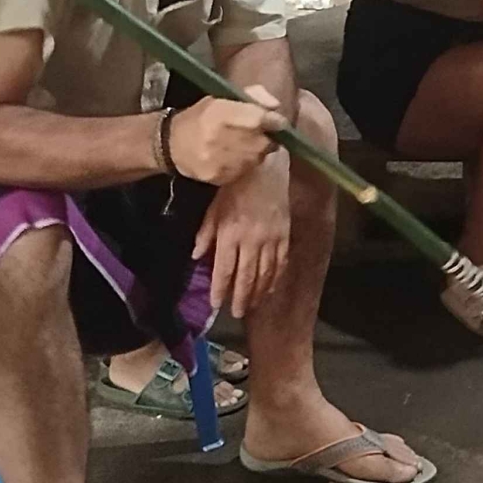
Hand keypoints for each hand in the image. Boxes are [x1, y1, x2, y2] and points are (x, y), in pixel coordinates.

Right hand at [168, 84, 288, 186]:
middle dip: (267, 137)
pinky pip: (245, 171)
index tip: (276, 121)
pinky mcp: (219, 177)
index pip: (260, 119)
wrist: (170, 144)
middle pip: (264, 142)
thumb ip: (253, 96)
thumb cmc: (201, 118)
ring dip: (257, 150)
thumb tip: (275, 106)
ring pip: (257, 157)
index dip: (273, 121)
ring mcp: (220, 161)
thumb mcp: (222, 98)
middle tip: (258, 134)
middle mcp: (222, 138)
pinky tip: (234, 157)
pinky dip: (245, 164)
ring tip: (244, 144)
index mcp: (222, 114)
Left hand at [192, 146, 290, 317]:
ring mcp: (272, 238)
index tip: (216, 304)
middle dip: (241, 298)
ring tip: (253, 305)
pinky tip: (271, 288)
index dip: (220, 289)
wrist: (266, 168)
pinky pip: (281, 261)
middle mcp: (252, 240)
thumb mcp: (213, 208)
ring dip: (259, 292)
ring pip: (266, 272)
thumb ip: (206, 234)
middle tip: (237, 314)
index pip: (224, 269)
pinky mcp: (285, 234)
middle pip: (247, 276)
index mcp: (231, 234)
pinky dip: (276, 277)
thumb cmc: (234, 186)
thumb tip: (196, 256)